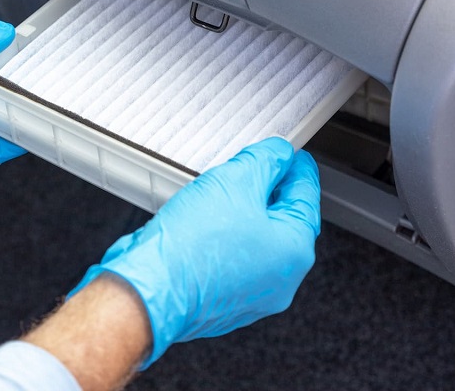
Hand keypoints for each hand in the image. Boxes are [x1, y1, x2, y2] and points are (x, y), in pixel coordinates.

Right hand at [70, 137, 320, 367]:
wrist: (148, 290)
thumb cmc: (191, 247)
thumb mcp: (235, 181)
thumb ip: (265, 161)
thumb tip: (278, 155)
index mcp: (294, 251)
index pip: (306, 198)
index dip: (296, 168)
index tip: (291, 155)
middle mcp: (278, 280)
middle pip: (280, 221)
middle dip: (265, 191)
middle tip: (249, 166)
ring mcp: (249, 295)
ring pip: (253, 241)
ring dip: (239, 214)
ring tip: (216, 193)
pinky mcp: (220, 300)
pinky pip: (229, 259)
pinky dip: (221, 238)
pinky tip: (201, 223)